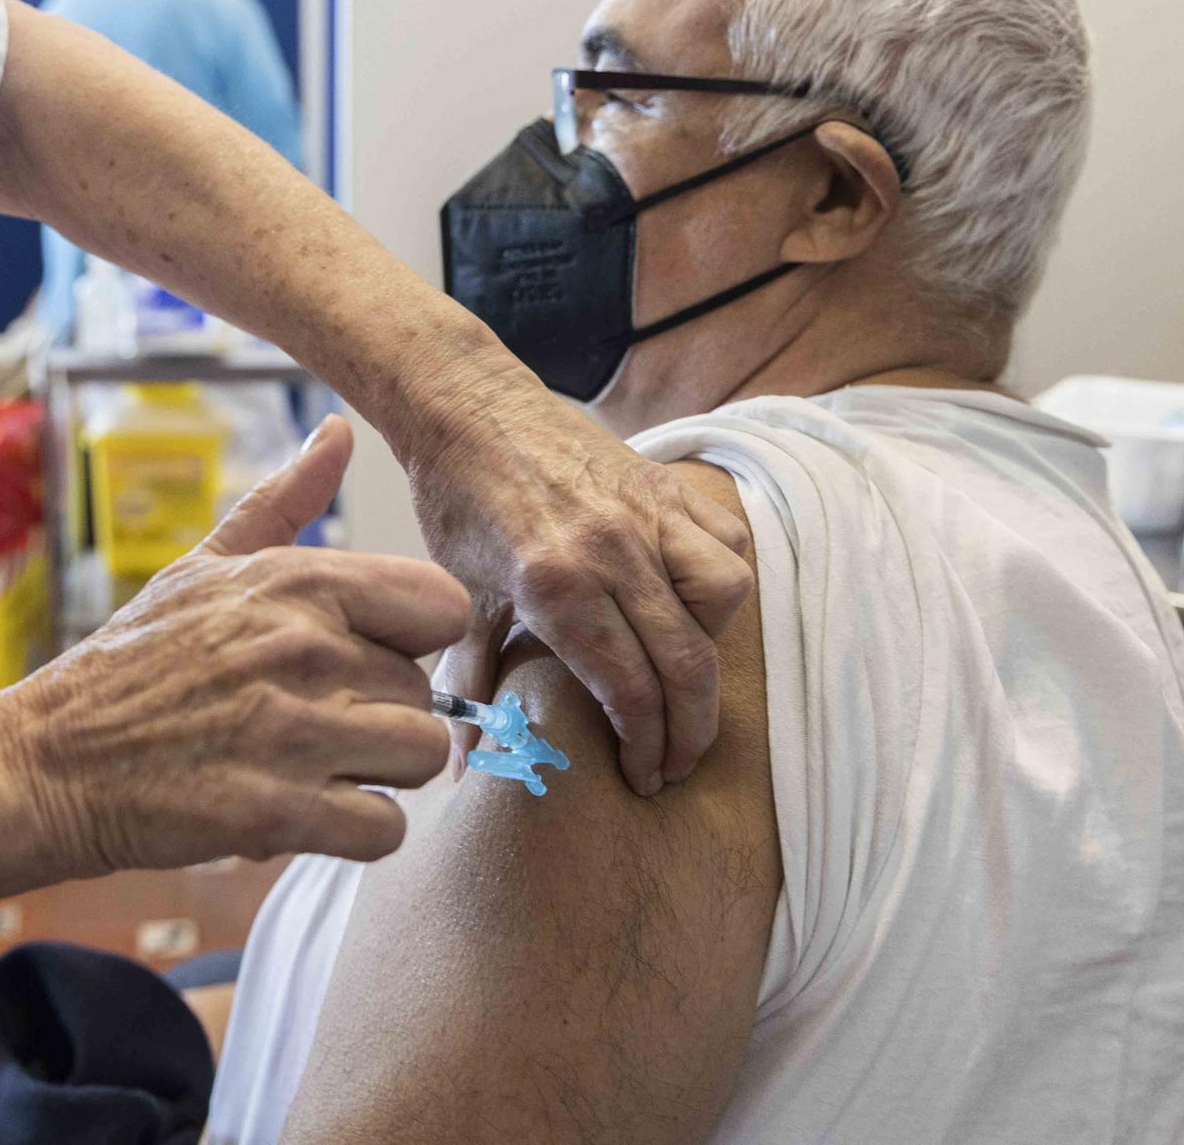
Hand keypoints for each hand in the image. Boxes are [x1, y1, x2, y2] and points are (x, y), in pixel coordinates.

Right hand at [0, 417, 468, 875]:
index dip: (415, 641)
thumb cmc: (131, 665)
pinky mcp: (274, 812)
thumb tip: (337, 431)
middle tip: (313, 728)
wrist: (44, 763)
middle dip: (380, 720)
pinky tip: (308, 815)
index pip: (441, 606)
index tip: (369, 660)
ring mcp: (289, 731)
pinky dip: (357, 834)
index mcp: (294, 582)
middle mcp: (301, 647)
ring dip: (378, 776)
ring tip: (317, 770)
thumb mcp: (201, 567)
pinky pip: (386, 830)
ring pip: (421, 759)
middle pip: (425, 694)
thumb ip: (284, 502)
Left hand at [409, 363, 753, 794]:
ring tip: (684, 676)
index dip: (647, 746)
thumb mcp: (460, 595)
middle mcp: (613, 551)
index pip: (631, 690)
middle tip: (677, 763)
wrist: (467, 405)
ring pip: (722, 597)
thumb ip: (473, 679)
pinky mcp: (665, 485)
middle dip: (690, 730)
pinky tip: (695, 605)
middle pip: (686, 661)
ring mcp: (648, 513)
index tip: (646, 777)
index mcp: (557, 586)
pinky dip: (721, 581)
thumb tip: (471, 760)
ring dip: (711, 650)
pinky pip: (726, 541)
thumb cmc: (458, 502)